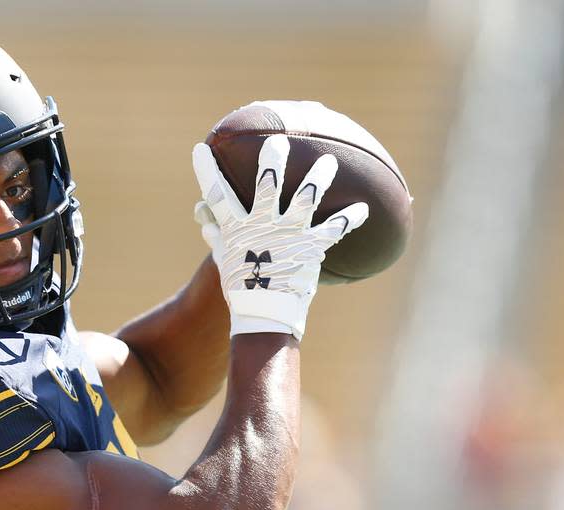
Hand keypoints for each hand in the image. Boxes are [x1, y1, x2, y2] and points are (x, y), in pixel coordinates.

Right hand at [192, 135, 367, 339]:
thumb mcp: (225, 261)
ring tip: (328, 161)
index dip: (206, 172)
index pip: (216, 195)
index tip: (200, 150)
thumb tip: (204, 222)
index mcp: (237, 228)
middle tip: (279, 141)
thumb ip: (218, 237)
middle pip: (267, 185)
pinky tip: (363, 209)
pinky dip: (350, 218)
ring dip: (319, 177)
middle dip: (273, 159)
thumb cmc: (242, 289)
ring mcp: (288, 235)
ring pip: (306, 197)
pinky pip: (335, 228)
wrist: (265, 315)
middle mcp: (263, 225)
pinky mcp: (311, 247)